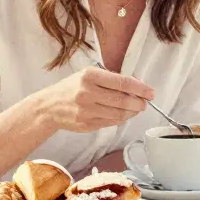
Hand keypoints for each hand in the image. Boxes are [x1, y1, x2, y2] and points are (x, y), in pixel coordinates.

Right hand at [32, 67, 154, 133]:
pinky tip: (124, 114)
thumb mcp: (88, 75)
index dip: (140, 88)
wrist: (49, 106)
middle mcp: (87, 93)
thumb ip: (110, 80)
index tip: (150, 92)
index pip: (122, 82)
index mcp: (89, 76)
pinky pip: (111, 122)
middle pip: (123, 100)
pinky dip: (121, 119)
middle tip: (145, 102)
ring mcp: (87, 110)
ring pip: (119, 114)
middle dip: (139, 102)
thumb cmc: (72, 87)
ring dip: (132, 112)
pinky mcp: (87, 124)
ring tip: (136, 108)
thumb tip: (137, 86)